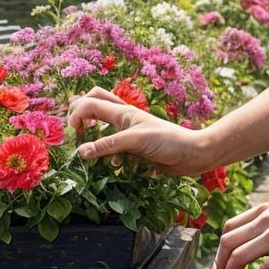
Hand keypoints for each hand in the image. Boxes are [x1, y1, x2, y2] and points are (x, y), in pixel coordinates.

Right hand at [67, 88, 212, 175]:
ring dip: (94, 136)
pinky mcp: (134, 148)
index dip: (77, 114)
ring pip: (102, 126)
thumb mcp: (135, 141)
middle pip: (95, 103)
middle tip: (79, 132)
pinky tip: (114, 165)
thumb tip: (81, 152)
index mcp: (123, 112)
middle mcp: (124, 120)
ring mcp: (129, 133)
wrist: (192, 155)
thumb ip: (108, 145)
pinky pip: (114, 147)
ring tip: (91, 150)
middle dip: (81, 114)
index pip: (91, 103)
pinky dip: (108, 155)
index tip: (76, 133)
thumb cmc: (168, 142)